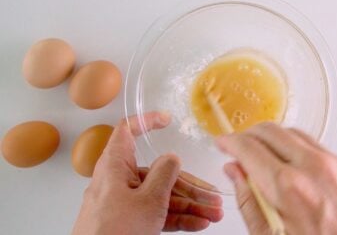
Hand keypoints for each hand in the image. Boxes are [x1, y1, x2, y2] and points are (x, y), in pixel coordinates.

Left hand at [72, 112, 222, 234]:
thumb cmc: (114, 232)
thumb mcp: (148, 200)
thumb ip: (164, 174)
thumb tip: (172, 158)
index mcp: (116, 166)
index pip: (127, 132)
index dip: (146, 121)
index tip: (166, 120)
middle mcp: (119, 181)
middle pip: (159, 174)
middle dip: (189, 185)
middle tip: (212, 195)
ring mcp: (125, 203)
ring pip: (162, 196)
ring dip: (190, 205)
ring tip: (213, 214)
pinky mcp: (129, 221)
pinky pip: (157, 213)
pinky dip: (178, 218)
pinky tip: (198, 223)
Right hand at [216, 123, 336, 234]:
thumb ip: (249, 201)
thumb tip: (235, 173)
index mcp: (288, 187)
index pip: (249, 148)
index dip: (230, 143)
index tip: (223, 143)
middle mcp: (312, 167)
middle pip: (270, 130)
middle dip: (248, 135)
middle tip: (238, 147)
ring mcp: (332, 164)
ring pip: (291, 131)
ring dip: (271, 138)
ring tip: (261, 155)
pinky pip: (312, 142)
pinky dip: (293, 145)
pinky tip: (287, 161)